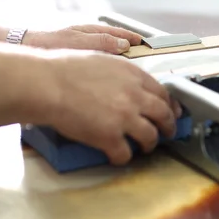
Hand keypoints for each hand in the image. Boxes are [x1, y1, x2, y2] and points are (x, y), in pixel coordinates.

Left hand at [23, 24, 142, 53]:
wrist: (23, 49)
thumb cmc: (48, 44)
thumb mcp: (78, 42)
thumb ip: (102, 42)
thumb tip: (124, 45)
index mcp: (92, 30)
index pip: (120, 32)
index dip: (134, 38)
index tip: (146, 44)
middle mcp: (88, 36)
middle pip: (115, 39)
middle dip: (128, 46)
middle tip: (140, 55)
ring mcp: (81, 45)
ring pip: (106, 49)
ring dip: (116, 56)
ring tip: (125, 64)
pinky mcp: (74, 55)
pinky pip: (96, 58)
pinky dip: (104, 63)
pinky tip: (103, 72)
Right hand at [45, 51, 181, 164]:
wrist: (48, 84)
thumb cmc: (67, 69)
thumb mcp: (104, 60)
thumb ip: (123, 74)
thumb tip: (130, 84)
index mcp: (134, 76)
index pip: (162, 93)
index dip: (169, 105)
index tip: (171, 112)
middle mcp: (135, 96)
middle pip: (163, 115)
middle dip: (168, 126)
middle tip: (167, 132)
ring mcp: (124, 117)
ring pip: (150, 137)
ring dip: (149, 144)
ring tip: (145, 148)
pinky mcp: (109, 137)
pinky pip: (125, 154)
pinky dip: (123, 157)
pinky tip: (118, 157)